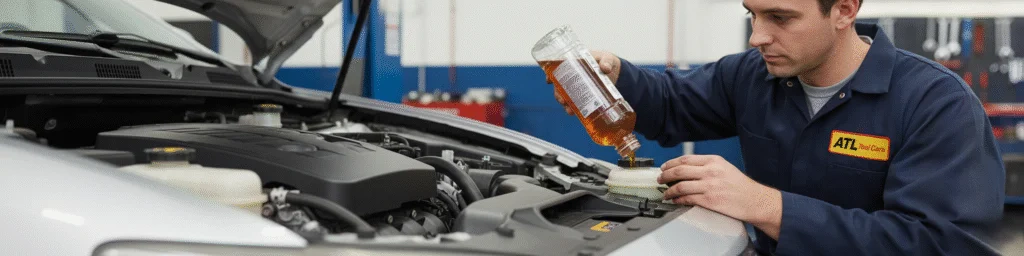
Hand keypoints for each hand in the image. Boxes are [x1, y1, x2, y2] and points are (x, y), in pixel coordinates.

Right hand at [549, 50, 621, 114]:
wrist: (615, 71)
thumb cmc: (607, 61)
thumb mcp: (607, 59)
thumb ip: (607, 62)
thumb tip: (605, 69)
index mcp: (574, 64)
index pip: (558, 70)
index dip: (550, 75)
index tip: (548, 81)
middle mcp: (573, 77)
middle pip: (559, 86)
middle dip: (558, 94)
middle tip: (562, 101)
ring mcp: (578, 87)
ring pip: (566, 96)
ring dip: (565, 103)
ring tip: (569, 111)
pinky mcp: (584, 96)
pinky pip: (575, 103)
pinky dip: (573, 108)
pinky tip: (574, 113)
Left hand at [658, 155, 782, 238]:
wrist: (755, 200)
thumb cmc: (740, 186)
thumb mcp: (724, 167)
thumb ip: (707, 166)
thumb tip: (686, 170)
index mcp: (714, 161)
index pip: (685, 159)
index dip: (671, 163)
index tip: (664, 167)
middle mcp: (710, 171)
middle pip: (679, 170)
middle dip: (665, 175)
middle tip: (659, 179)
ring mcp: (709, 186)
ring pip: (680, 185)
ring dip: (668, 190)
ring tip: (665, 192)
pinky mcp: (709, 200)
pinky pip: (687, 198)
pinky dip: (677, 199)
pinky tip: (675, 200)